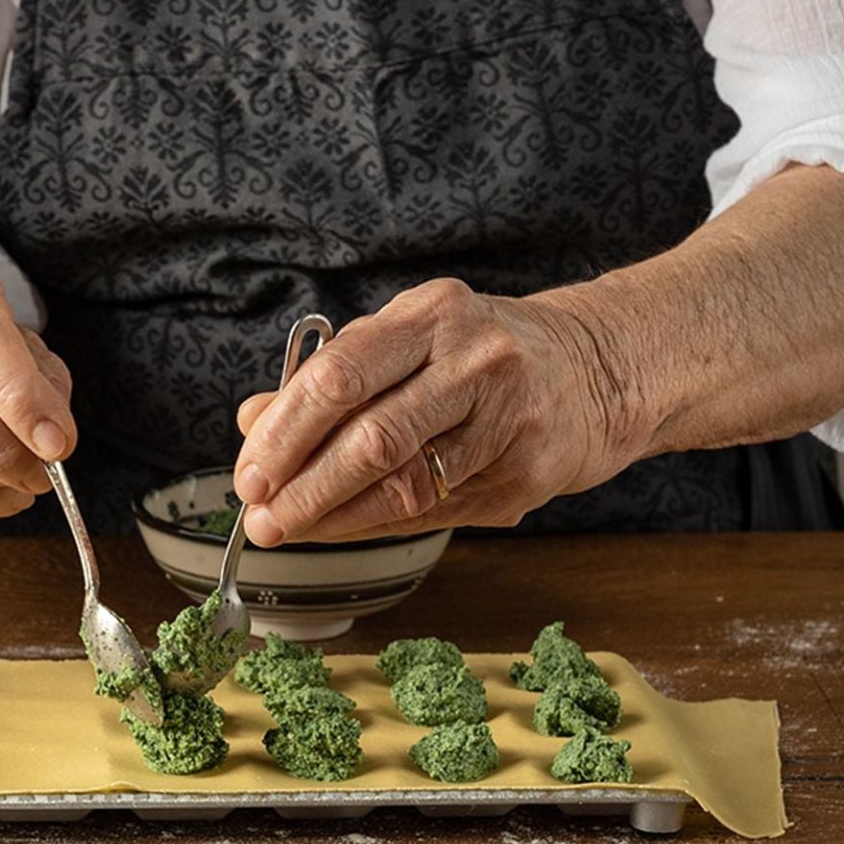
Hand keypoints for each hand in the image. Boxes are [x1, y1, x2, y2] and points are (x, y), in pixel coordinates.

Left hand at [232, 280, 646, 542]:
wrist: (594, 369)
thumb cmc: (478, 357)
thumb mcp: (406, 342)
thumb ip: (330, 380)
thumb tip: (252, 420)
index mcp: (431, 314)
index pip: (339, 376)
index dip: (284, 434)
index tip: (249, 473)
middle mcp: (474, 358)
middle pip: (370, 436)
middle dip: (304, 487)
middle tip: (263, 518)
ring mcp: (507, 416)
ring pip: (404, 483)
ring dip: (336, 517)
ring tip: (294, 529)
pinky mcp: (527, 469)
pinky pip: (436, 509)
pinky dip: (381, 524)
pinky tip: (349, 527)